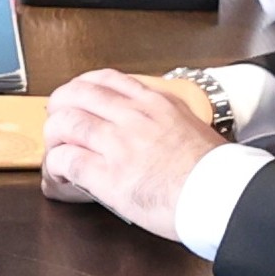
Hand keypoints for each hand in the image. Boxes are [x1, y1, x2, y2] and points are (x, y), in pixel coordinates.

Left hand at [38, 70, 225, 238]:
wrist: (221, 195)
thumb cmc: (215, 171)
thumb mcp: (193, 127)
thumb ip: (168, 120)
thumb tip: (158, 128)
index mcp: (155, 103)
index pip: (107, 80)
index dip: (82, 87)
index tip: (76, 96)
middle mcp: (133, 117)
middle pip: (77, 95)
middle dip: (59, 106)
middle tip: (55, 121)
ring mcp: (119, 143)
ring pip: (65, 124)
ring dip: (54, 137)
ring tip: (55, 150)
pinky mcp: (108, 174)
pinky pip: (66, 160)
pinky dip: (55, 166)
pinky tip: (59, 175)